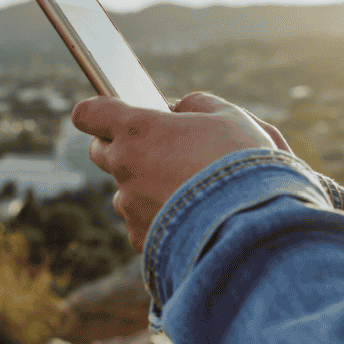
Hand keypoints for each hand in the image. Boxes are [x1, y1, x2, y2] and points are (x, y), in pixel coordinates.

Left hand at [71, 92, 290, 251]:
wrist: (254, 223)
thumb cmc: (242, 162)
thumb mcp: (228, 116)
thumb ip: (195, 105)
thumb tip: (180, 109)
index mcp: (137, 128)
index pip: (89, 113)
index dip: (97, 111)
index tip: (111, 112)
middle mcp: (124, 166)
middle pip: (100, 151)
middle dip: (122, 146)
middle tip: (159, 148)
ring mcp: (130, 205)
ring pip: (125, 190)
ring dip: (144, 186)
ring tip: (187, 188)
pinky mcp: (142, 238)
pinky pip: (141, 223)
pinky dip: (159, 219)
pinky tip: (191, 217)